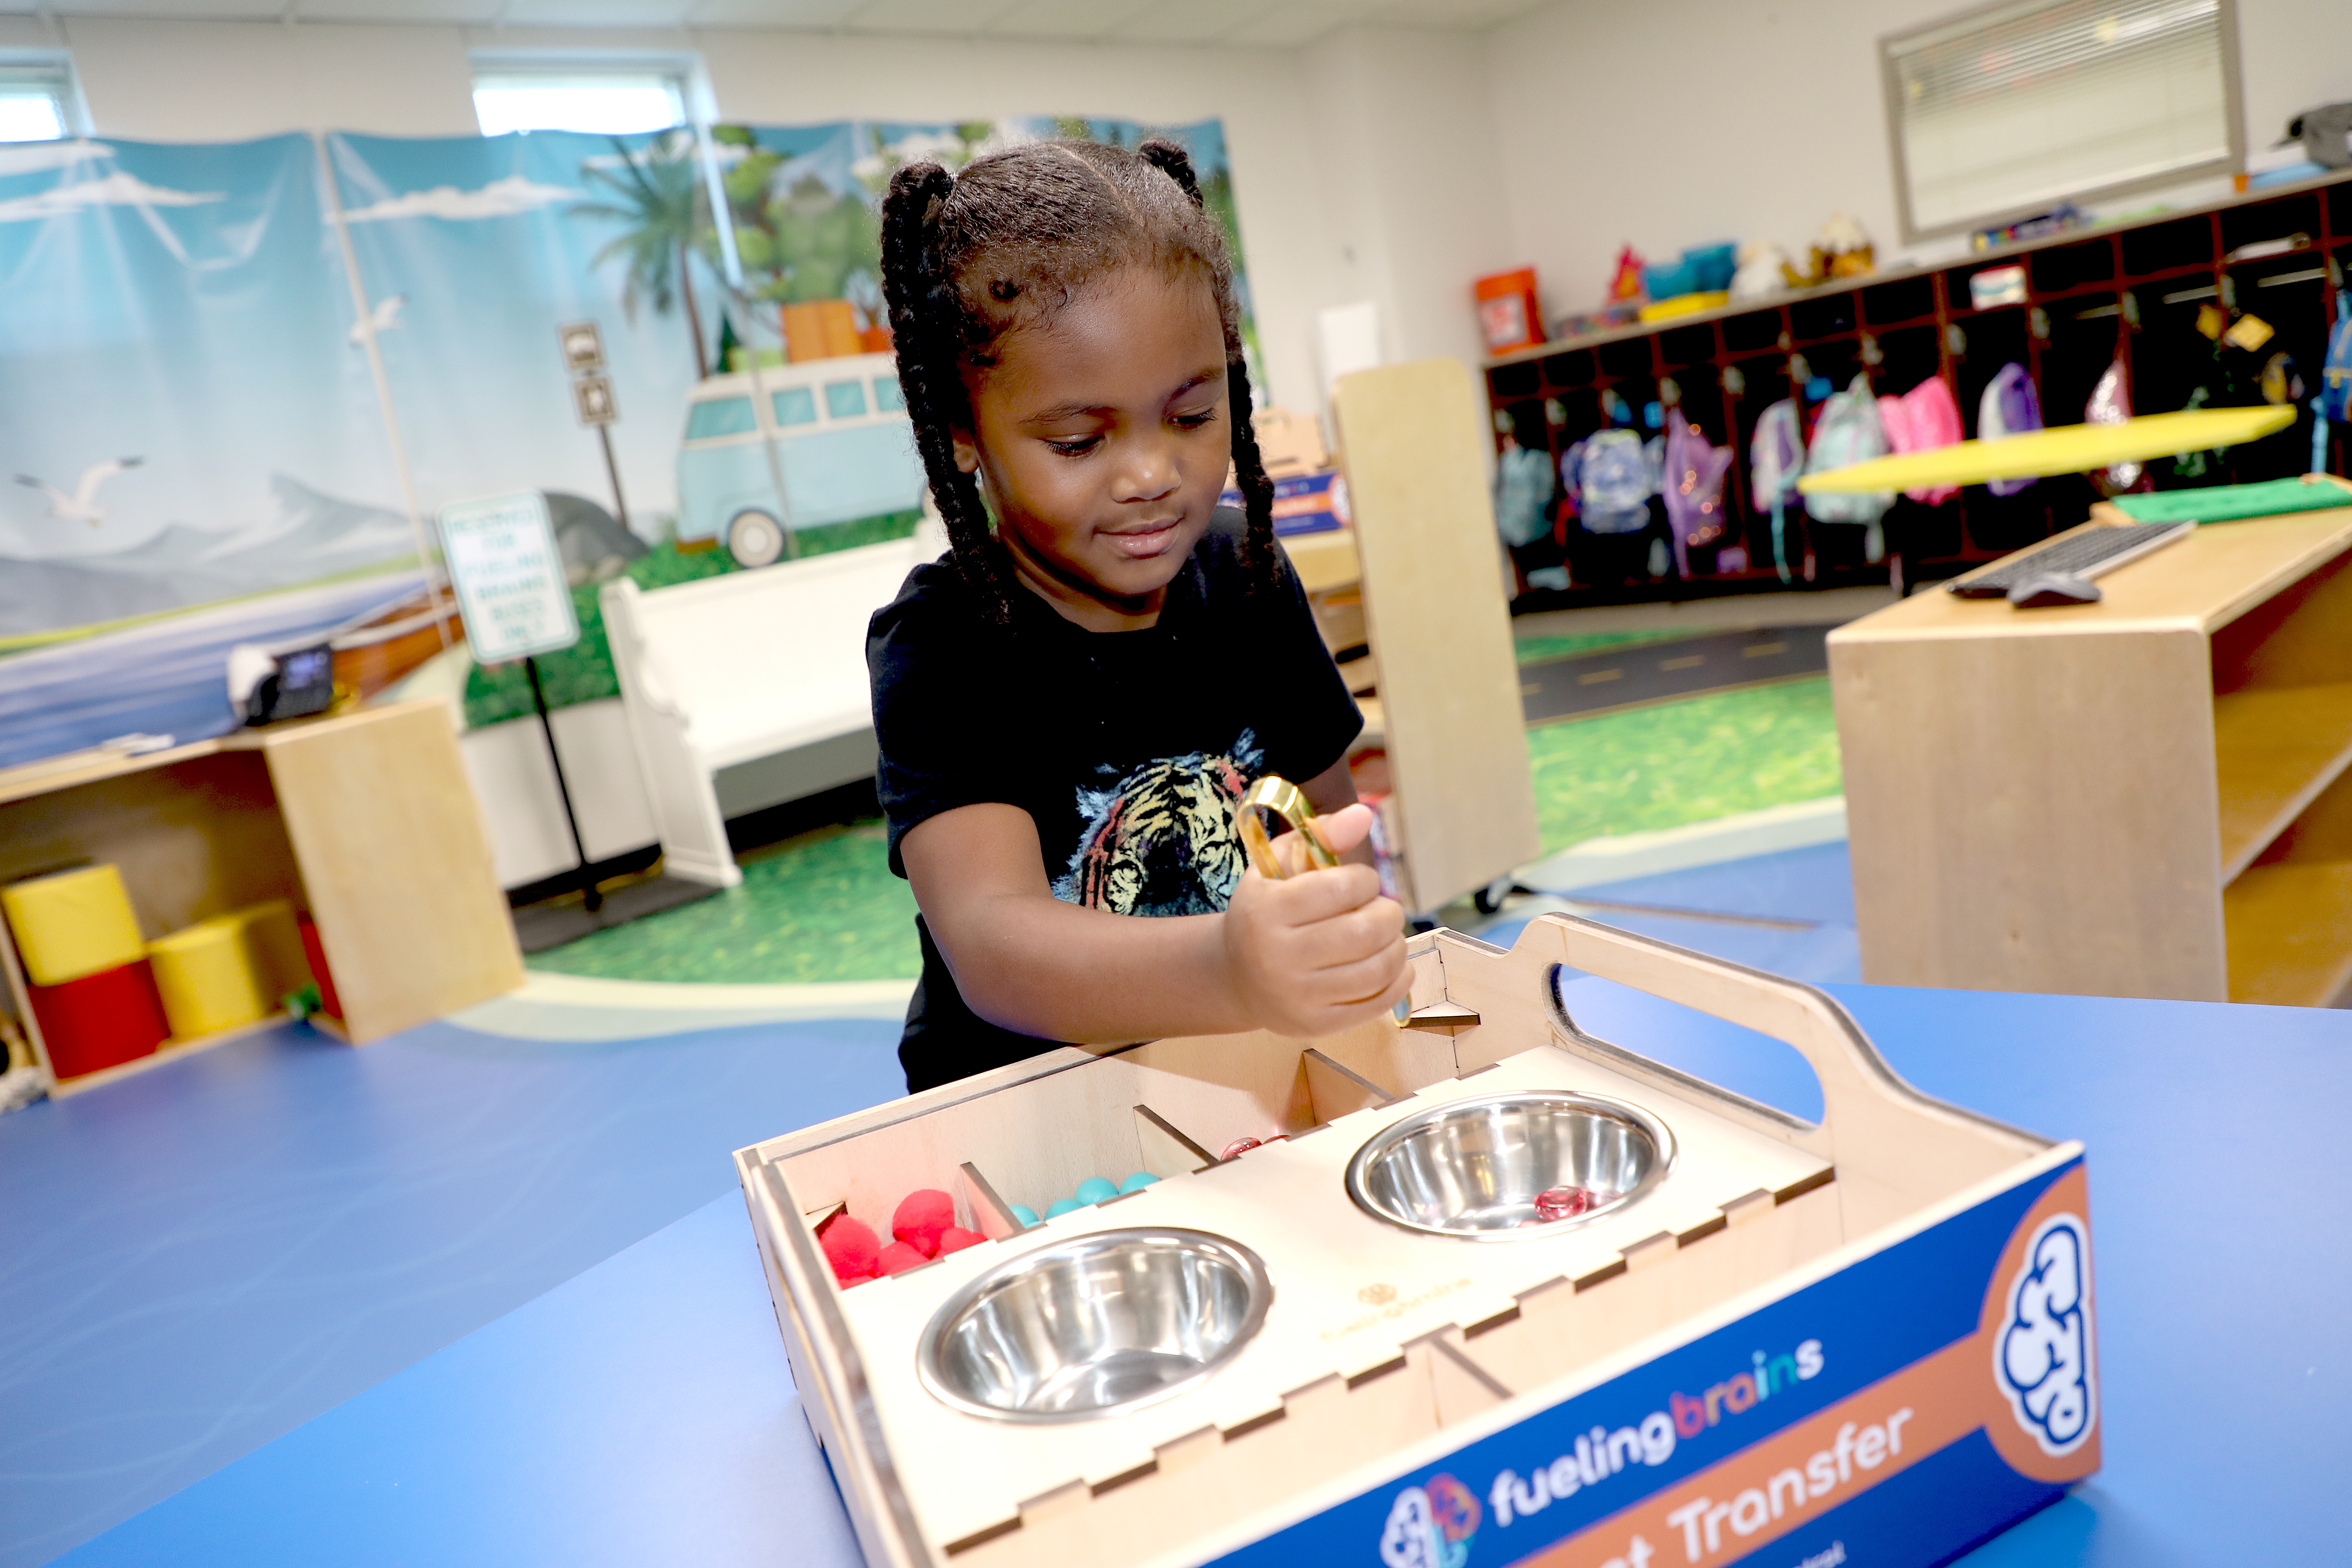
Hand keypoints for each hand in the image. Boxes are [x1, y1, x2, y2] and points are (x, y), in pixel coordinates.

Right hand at [1222, 803, 1408, 1036]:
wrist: (1235, 976)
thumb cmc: (1266, 910)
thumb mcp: (1278, 865)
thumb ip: (1320, 836)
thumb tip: (1364, 815)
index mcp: (1268, 910)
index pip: (1343, 888)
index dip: (1365, 880)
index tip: (1361, 884)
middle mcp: (1278, 956)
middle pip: (1365, 931)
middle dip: (1388, 913)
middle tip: (1383, 910)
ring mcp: (1297, 996)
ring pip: (1377, 969)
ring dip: (1396, 946)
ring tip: (1387, 936)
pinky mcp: (1315, 1025)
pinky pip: (1376, 1004)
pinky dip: (1398, 980)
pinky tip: (1393, 965)